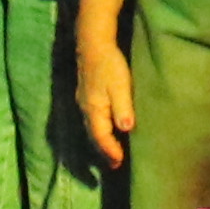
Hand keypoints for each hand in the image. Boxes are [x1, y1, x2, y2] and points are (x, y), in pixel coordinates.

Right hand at [70, 14, 135, 171]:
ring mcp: (83, 102)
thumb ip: (123, 107)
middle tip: (115, 165)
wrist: (93, 43)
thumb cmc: (109, 64)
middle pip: (93, 136)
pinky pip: (91, 120)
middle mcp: (85, 109)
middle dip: (103, 151)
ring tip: (111, 153)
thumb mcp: (120, 86)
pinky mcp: (86, 96)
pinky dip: (98, 131)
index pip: (101, 137)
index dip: (110, 151)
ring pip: (91, 129)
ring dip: (101, 142)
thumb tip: (125, 129)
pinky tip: (106, 131)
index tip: (119, 162)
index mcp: (93, 109)